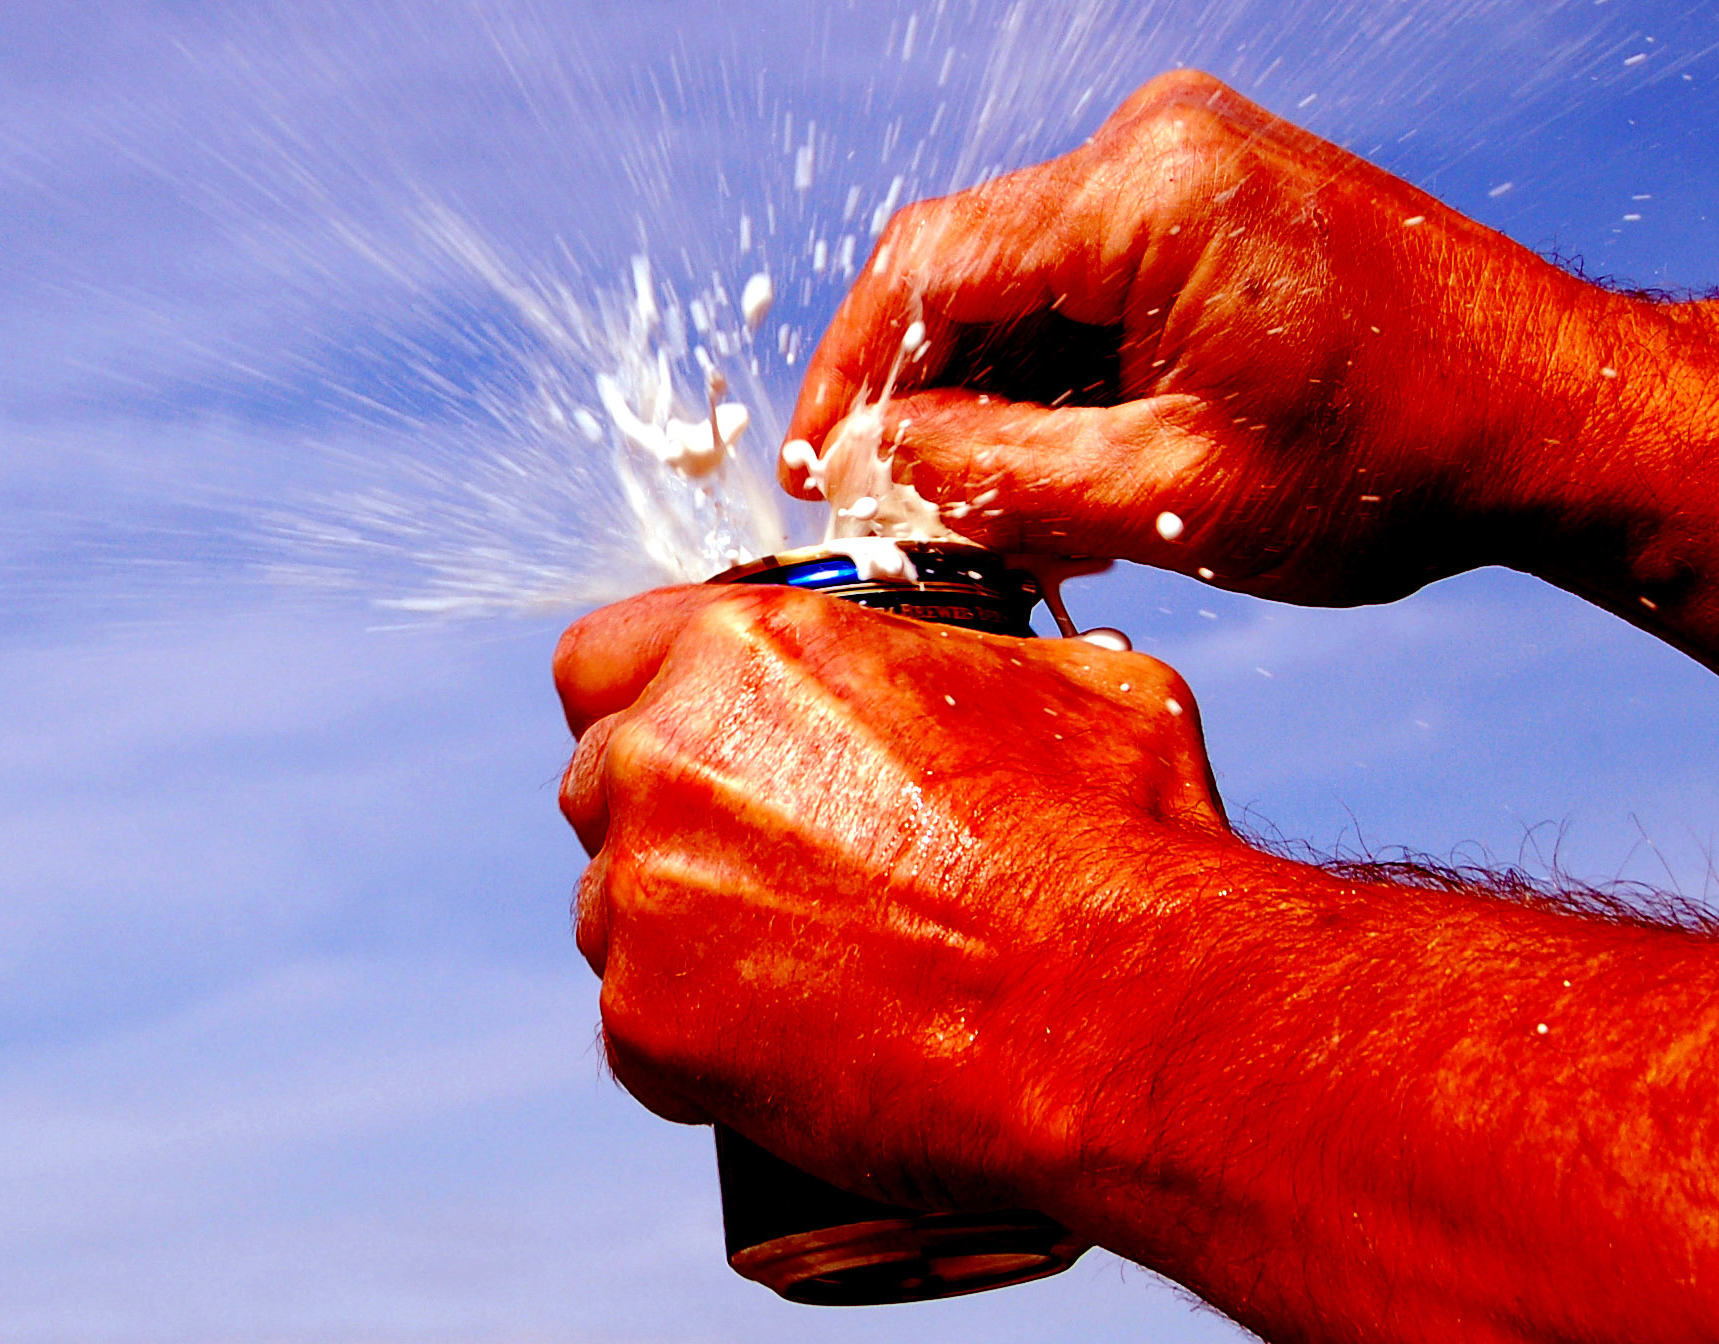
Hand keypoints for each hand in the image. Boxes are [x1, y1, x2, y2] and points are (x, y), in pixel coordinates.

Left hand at [553, 584, 1228, 1211]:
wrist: (1118, 1015)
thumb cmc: (1109, 845)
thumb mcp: (1069, 687)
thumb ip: (974, 668)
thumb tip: (1003, 684)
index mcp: (747, 648)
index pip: (601, 658)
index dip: (648, 704)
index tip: (701, 749)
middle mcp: (667, 754)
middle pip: (600, 784)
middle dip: (665, 823)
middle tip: (773, 874)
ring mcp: (643, 893)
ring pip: (610, 910)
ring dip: (679, 936)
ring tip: (808, 973)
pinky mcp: (645, 1024)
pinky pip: (637, 1030)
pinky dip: (699, 1046)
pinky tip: (800, 1049)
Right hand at [785, 69, 1622, 605]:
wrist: (1559, 417)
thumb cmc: (1397, 460)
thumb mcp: (1172, 499)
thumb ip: (996, 476)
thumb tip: (870, 464)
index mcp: (1146, 193)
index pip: (924, 268)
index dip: (847, 379)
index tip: (815, 475)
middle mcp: (1158, 144)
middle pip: (968, 272)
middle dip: (926, 404)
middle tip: (913, 522)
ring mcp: (1191, 161)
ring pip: (1024, 284)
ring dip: (996, 399)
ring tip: (1009, 521)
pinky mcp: (1215, 197)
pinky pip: (1088, 281)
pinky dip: (1062, 374)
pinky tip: (1069, 470)